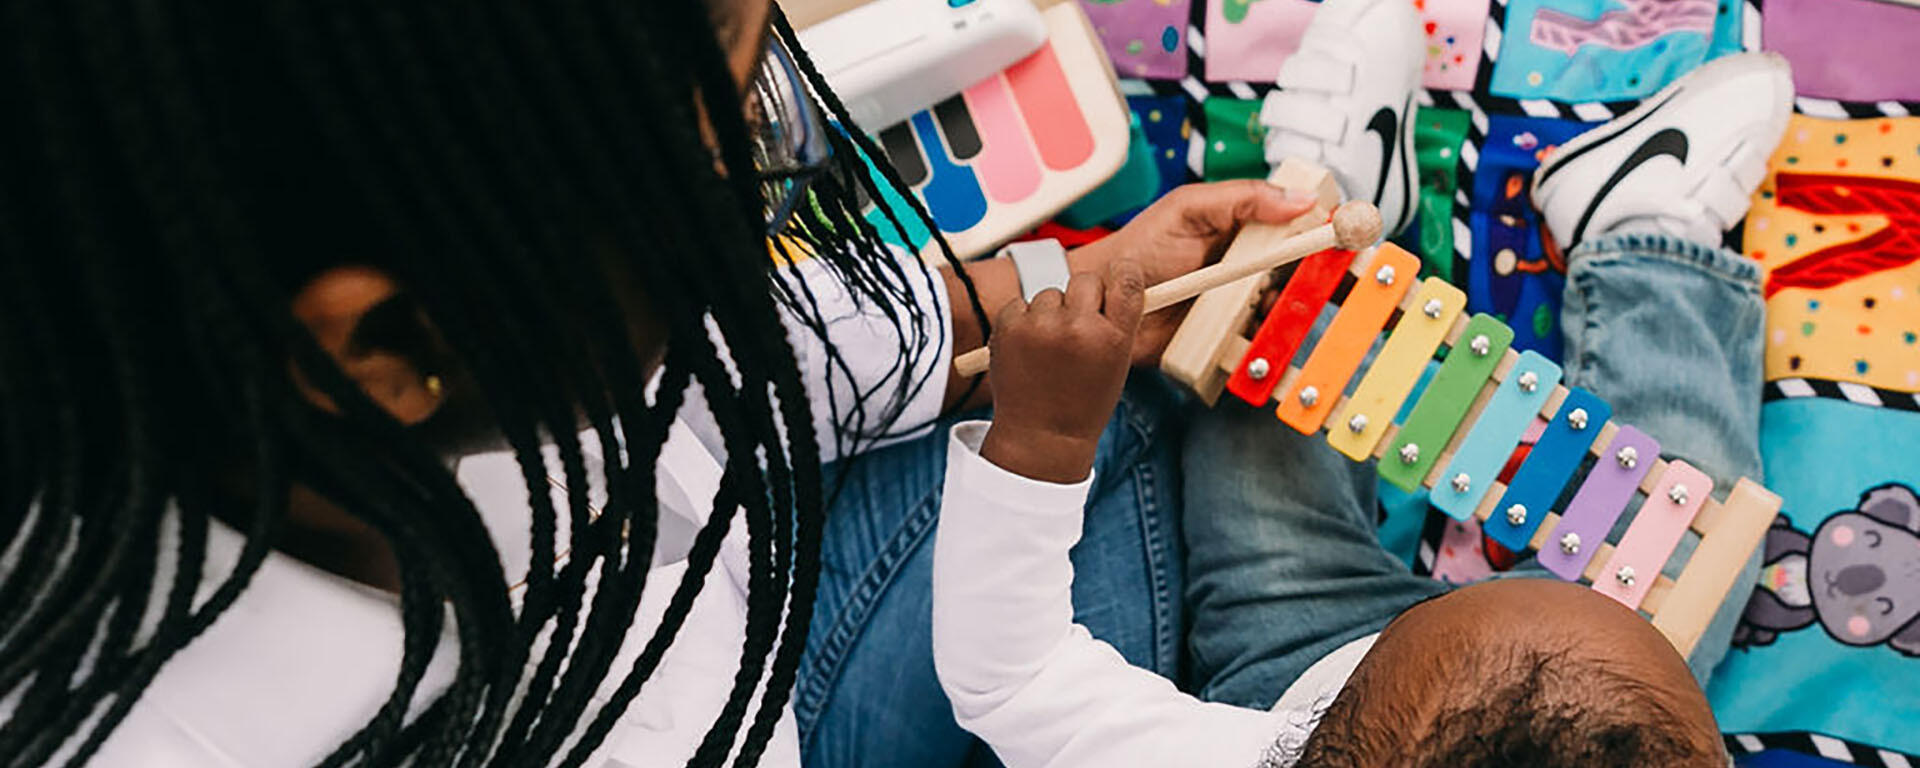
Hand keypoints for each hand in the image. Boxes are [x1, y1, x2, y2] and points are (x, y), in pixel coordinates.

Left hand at [980, 259, 1145, 483]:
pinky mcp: (1009, 327)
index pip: (1127, 279)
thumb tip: (1119, 275)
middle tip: (1076, 328)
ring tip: (1048, 352)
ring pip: (1050, 293)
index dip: (1122, 272)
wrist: (1040, 438)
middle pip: (1086, 280)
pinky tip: (1027, 352)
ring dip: (1050, 313)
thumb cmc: (1082, 403)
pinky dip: (1022, 321)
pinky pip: (1020, 304)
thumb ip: (1117, 323)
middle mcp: (1080, 327)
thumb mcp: (1115, 365)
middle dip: (1083, 298)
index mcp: (1114, 338)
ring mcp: (1042, 326)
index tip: (1116, 276)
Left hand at [1068, 180, 1318, 365]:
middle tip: (1318, 274)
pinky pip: (1261, 340)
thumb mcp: (1190, 209)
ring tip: (1259, 298)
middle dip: (1314, 273)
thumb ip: (1242, 198)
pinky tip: (1247, 326)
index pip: (1299, 225)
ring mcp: (1240, 302)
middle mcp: (1248, 264)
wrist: (1104, 300)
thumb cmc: (1140, 248)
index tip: (1348, 231)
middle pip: (1301, 269)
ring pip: (1285, 306)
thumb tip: (1299, 198)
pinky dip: (1264, 336)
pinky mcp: (1228, 337)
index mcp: (1245, 228)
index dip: (1326, 229)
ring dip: (1282, 304)